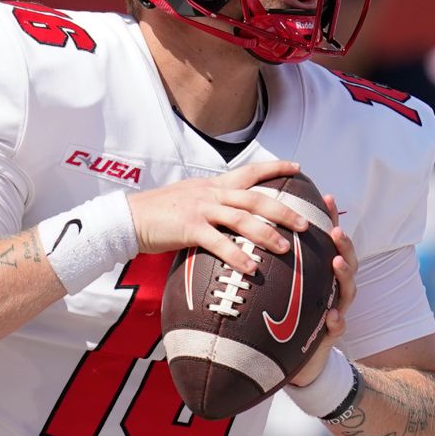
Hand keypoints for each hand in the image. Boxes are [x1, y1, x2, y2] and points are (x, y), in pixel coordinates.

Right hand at [126, 160, 309, 274]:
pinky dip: (236, 255)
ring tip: (285, 249)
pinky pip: (218, 242)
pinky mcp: (189, 228)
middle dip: (283, 210)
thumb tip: (234, 215)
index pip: (250, 171)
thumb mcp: (191, 199)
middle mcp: (212, 193)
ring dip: (266, 234)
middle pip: (256, 198)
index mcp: (214, 185)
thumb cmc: (161, 213)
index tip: (298, 167)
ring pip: (242, 218)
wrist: (130, 216)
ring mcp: (201, 209)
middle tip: (304, 223)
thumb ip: (214, 204)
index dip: (275, 167)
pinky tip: (251, 268)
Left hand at [288, 194, 357, 386]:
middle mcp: (332, 288)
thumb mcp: (279, 286)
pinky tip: (332, 317)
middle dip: (344, 245)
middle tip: (335, 231)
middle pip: (346, 261)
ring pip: (347, 290)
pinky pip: (339, 327)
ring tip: (337, 264)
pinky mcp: (332, 335)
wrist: (290, 360)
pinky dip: (337, 322)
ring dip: (345, 276)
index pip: (327, 242)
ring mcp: (335, 310)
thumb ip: (271, 264)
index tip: (328, 197)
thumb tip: (246, 231)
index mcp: (319, 273)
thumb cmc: (283, 316)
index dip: (331, 220)